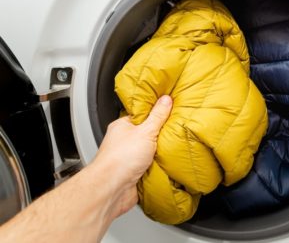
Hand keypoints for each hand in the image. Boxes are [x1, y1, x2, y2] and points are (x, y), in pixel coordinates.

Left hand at [92, 95, 172, 218]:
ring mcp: (129, 158)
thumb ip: (157, 116)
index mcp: (123, 126)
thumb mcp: (145, 131)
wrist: (112, 189)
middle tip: (175, 131)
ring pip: (150, 152)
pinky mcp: (135, 173)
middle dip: (161, 135)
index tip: (170, 111)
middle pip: (148, 134)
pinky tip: (167, 164)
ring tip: (173, 148)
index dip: (156, 113)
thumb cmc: (120, 158)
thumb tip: (165, 100)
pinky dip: (159, 167)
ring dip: (161, 153)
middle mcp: (124, 142)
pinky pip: (152, 167)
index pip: (142, 115)